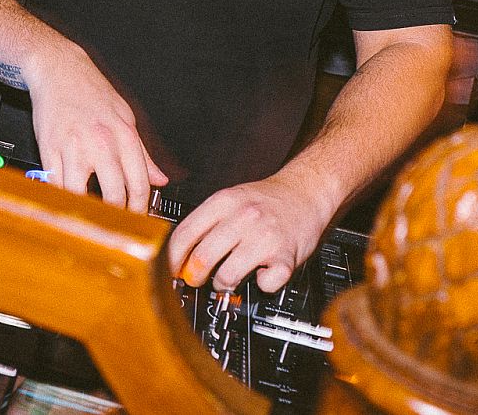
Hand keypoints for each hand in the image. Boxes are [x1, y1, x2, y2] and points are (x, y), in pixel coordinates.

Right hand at [25, 46, 166, 211]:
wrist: (59, 68)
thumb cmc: (92, 92)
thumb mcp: (126, 117)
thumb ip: (143, 153)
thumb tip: (160, 179)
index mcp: (124, 136)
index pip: (139, 185)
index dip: (141, 210)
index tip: (140, 222)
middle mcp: (101, 142)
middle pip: (114, 196)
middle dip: (117, 218)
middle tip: (117, 227)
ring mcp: (73, 147)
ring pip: (82, 196)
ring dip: (88, 212)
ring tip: (92, 218)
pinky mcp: (49, 149)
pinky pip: (56, 185)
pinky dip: (63, 198)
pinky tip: (69, 201)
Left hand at [167, 171, 334, 292]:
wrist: (306, 192)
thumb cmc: (268, 199)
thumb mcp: (232, 198)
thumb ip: (207, 221)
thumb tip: (180, 252)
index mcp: (225, 201)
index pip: (185, 233)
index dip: (173, 258)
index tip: (171, 270)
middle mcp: (244, 218)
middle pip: (202, 257)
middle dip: (194, 276)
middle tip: (196, 279)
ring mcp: (265, 238)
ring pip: (227, 274)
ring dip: (222, 284)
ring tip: (226, 279)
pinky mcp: (285, 257)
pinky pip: (265, 284)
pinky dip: (261, 286)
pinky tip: (260, 276)